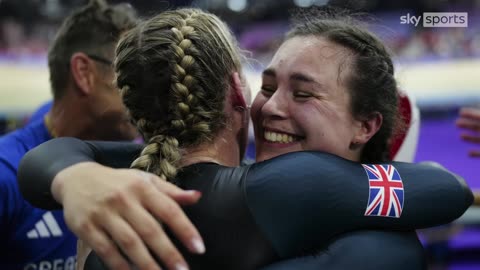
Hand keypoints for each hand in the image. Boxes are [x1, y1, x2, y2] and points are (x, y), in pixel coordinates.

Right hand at [52, 162, 203, 269]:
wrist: (76, 178)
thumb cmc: (119, 183)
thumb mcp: (145, 180)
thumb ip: (171, 191)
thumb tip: (198, 197)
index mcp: (142, 187)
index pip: (169, 209)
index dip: (185, 229)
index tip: (199, 248)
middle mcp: (124, 199)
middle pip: (150, 230)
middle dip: (168, 253)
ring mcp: (103, 214)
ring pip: (129, 243)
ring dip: (147, 264)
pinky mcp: (86, 227)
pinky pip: (106, 250)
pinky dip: (120, 265)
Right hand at [456, 107, 479, 156]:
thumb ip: (478, 117)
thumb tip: (476, 113)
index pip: (479, 117)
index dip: (471, 114)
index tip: (460, 112)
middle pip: (479, 128)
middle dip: (468, 125)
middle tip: (456, 123)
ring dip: (470, 138)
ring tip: (461, 136)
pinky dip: (475, 153)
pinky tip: (468, 153)